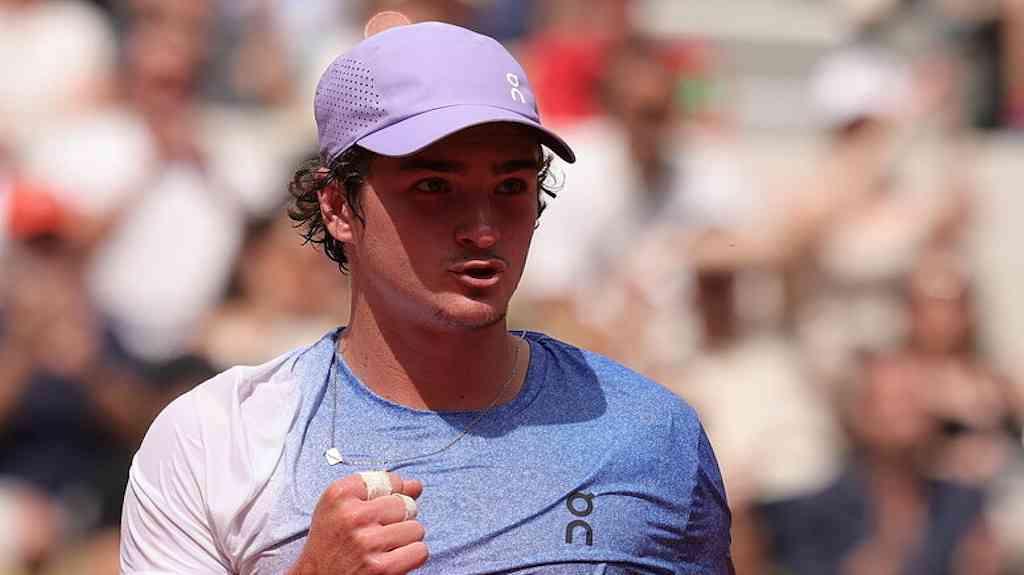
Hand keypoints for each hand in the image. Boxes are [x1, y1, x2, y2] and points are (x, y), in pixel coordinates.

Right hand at [290, 472, 427, 574]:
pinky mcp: (381, 567)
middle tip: (378, 531)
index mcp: (340, 495)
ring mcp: (367, 542)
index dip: (392, 494)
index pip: (389, 480)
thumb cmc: (331, 542)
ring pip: (416, 528)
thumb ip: (378, 489)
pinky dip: (410, 557)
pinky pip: (419, 551)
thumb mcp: (341, 506)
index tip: (381, 508)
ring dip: (405, 539)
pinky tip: (392, 559)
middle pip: (404, 504)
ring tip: (383, 546)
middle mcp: (352, 516)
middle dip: (398, 518)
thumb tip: (416, 486)